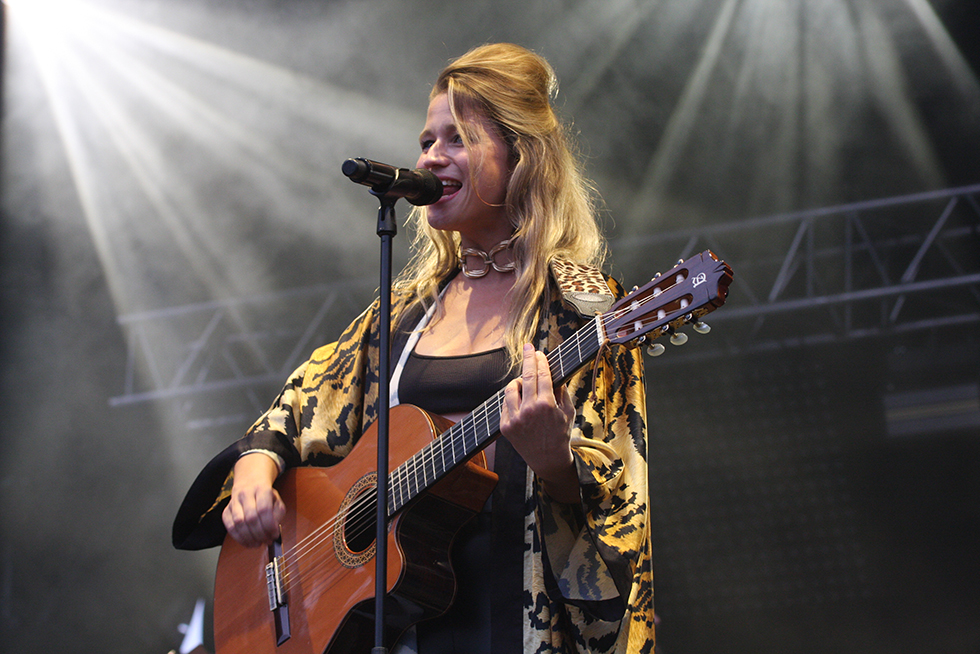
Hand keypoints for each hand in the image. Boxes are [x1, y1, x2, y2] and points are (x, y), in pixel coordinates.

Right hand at [222, 452, 285, 547]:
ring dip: (249, 538)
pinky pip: (229, 527)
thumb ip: (278, 514)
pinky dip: (239, 538)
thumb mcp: (277, 499)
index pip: (264, 509)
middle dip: (260, 534)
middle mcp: (246, 494)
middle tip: (267, 541)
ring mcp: (234, 502)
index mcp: (261, 489)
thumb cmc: (264, 493)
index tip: (274, 534)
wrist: (250, 481)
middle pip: (251, 518)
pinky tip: (247, 542)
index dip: (269, 525)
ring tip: (258, 543)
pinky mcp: (226, 510)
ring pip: (238, 523)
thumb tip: (274, 529)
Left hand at [500, 344, 579, 502]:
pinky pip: (506, 404)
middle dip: (527, 358)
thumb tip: (555, 371)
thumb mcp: (567, 411)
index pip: (542, 375)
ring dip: (518, 381)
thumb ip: (561, 391)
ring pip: (511, 388)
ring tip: (525, 382)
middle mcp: (529, 410)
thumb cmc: (561, 434)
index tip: (539, 352)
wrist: (548, 460)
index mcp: (547, 405)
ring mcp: (515, 418)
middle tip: (528, 347)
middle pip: (525, 376)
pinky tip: (520, 401)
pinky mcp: (505, 426)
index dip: (540, 361)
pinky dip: (513, 399)